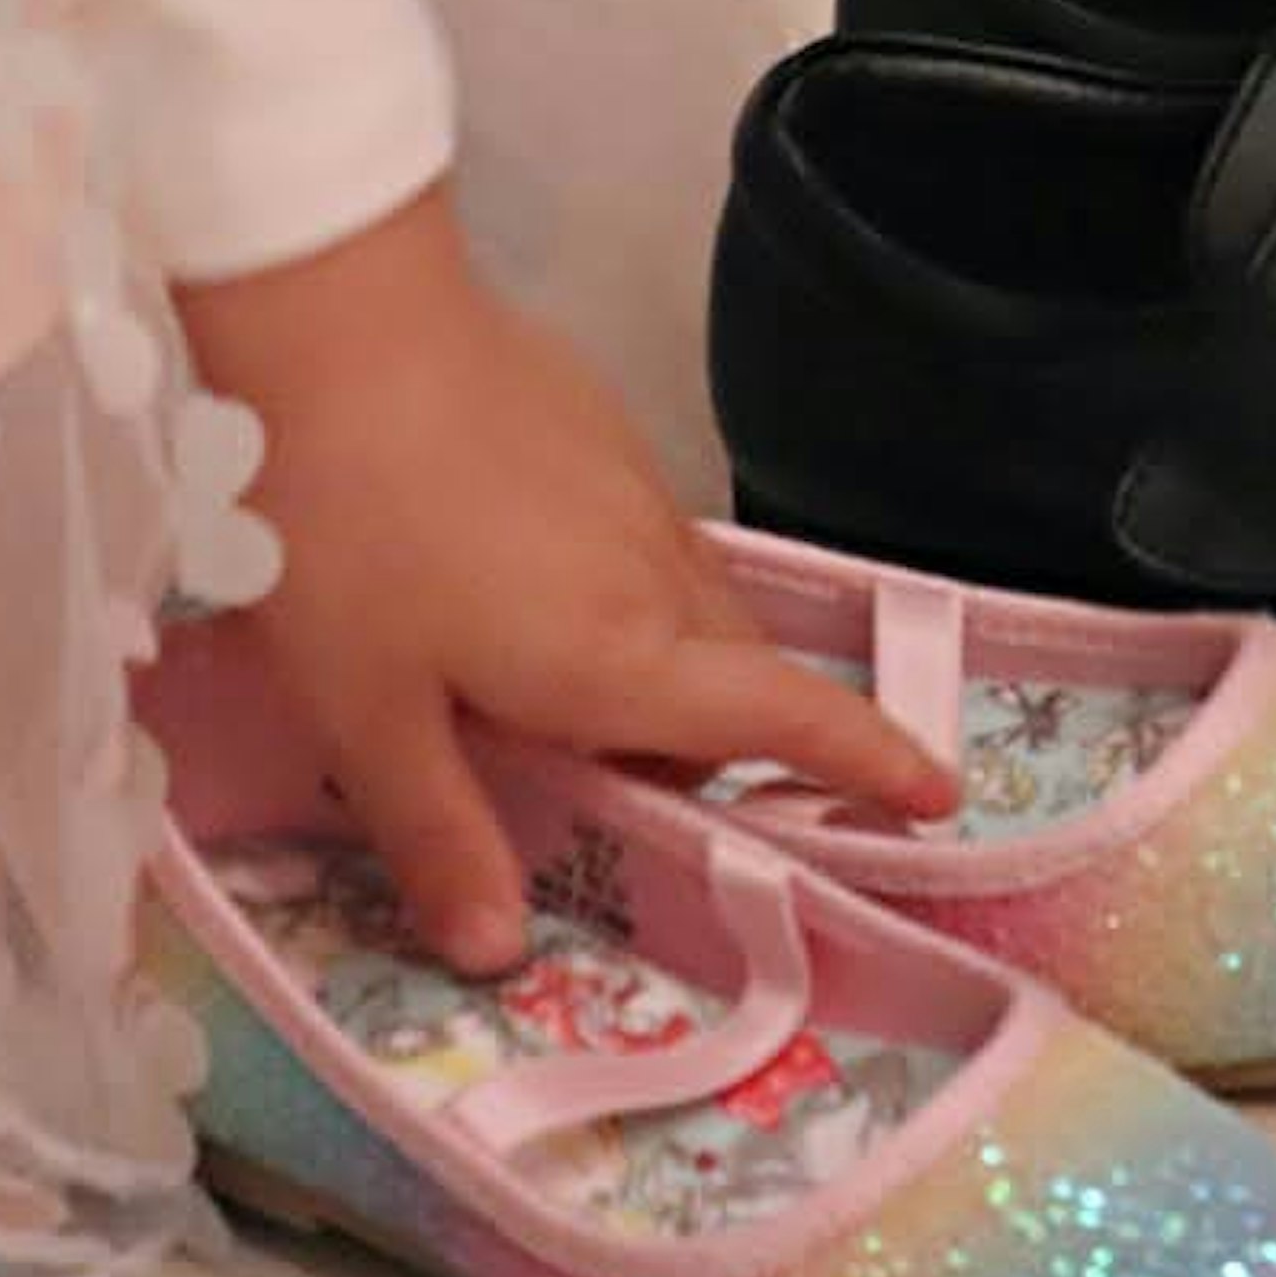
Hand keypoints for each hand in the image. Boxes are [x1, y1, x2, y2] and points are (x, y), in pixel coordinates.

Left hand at [173, 186, 954, 972]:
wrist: (339, 321)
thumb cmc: (347, 530)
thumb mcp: (364, 710)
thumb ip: (439, 833)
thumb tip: (498, 955)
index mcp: (620, 659)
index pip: (783, 719)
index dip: (868, 762)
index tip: (935, 794)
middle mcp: (657, 578)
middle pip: (738, 678)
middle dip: (711, 744)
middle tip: (603, 781)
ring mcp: (638, 494)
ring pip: (696, 608)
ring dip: (664, 668)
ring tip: (541, 688)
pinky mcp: (603, 433)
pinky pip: (650, 541)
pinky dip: (623, 591)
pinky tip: (508, 579)